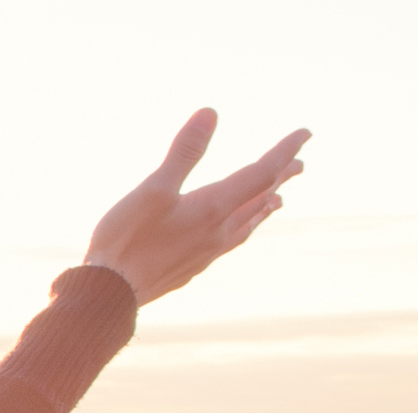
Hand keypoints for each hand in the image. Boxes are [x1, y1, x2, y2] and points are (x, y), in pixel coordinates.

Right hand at [84, 109, 310, 303]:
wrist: (111, 293)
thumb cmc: (127, 239)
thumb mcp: (153, 189)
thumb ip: (184, 152)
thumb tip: (210, 113)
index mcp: (213, 207)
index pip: (261, 173)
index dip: (284, 151)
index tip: (305, 134)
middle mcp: (219, 231)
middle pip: (260, 198)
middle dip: (281, 177)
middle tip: (301, 163)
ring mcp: (207, 252)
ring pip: (247, 224)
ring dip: (265, 206)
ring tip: (277, 200)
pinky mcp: (192, 267)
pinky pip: (230, 242)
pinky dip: (243, 229)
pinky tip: (233, 235)